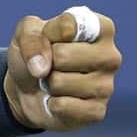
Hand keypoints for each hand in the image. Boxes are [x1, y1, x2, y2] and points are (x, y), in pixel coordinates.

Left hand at [3, 10, 121, 131]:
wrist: (27, 89)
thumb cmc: (36, 53)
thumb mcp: (25, 33)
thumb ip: (30, 37)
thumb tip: (41, 68)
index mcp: (99, 28)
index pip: (68, 25)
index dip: (48, 33)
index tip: (49, 37)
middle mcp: (110, 56)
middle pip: (62, 55)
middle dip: (46, 61)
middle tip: (52, 65)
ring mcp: (107, 86)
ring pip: (59, 82)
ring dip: (48, 83)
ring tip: (55, 82)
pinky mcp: (97, 112)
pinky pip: (62, 106)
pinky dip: (51, 104)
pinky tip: (60, 100)